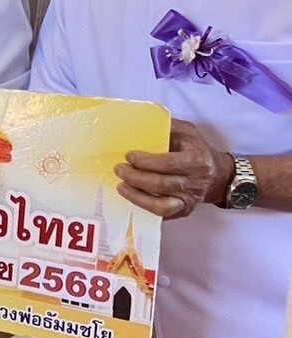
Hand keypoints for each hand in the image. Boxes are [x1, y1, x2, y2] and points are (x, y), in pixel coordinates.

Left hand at [116, 118, 232, 219]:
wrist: (217, 175)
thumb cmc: (197, 151)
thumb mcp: (188, 133)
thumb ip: (169, 127)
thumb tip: (142, 122)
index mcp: (198, 161)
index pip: (169, 163)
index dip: (146, 161)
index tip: (129, 156)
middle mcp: (196, 183)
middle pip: (161, 184)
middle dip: (135, 178)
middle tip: (119, 169)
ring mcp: (190, 200)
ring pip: (160, 205)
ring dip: (136, 196)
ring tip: (121, 186)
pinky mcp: (184, 211)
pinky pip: (162, 214)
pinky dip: (144, 207)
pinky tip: (131, 197)